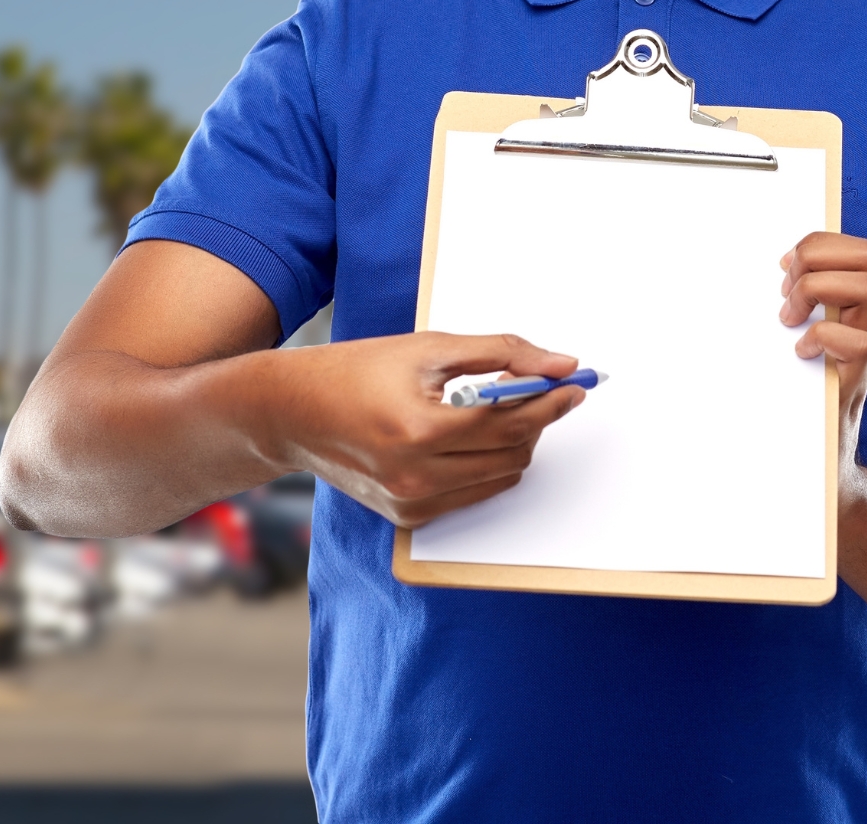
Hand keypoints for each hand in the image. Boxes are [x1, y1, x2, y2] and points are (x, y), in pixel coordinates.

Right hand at [261, 331, 586, 527]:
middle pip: (512, 452)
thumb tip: (558, 364)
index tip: (574, 384)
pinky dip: (487, 464)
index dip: (550, 401)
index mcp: (419, 429)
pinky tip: (472, 435)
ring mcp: (412, 503)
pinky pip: (474, 493)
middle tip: (541, 389)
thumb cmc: (356, 371)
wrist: (292, 412)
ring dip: (514, 443)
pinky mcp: (409, 518)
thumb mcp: (429, 348)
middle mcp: (416, 476)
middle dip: (536, 419)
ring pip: (500, 477)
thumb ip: (500, 353)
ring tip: (500, 407)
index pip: (510, 420)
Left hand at [779, 232, 866, 480]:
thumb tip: (769, 270)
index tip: (783, 266)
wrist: (820, 459)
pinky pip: (861, 343)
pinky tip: (802, 353)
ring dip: (818, 292)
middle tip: (787, 291)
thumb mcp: (796, 338)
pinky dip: (824, 338)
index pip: (863, 249)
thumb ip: (793, 304)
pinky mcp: (858, 380)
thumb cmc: (799, 395)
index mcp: (851, 306)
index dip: (823, 244)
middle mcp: (866, 322)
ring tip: (790, 319)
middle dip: (821, 259)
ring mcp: (866, 349)